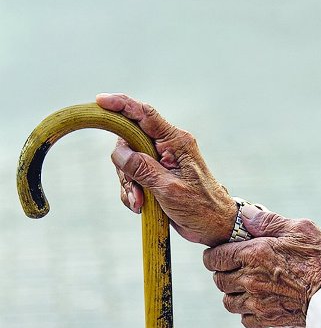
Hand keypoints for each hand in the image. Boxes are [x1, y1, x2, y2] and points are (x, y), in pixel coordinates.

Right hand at [96, 93, 236, 246]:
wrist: (213, 226)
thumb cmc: (200, 207)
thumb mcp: (169, 189)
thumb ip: (143, 169)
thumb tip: (119, 152)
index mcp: (176, 142)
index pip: (145, 114)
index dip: (122, 105)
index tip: (100, 101)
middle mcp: (167, 147)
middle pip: (130, 142)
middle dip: (124, 167)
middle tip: (133, 190)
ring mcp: (160, 162)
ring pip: (128, 162)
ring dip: (128, 184)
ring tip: (139, 203)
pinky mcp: (156, 176)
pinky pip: (133, 178)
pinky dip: (132, 193)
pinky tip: (140, 206)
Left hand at [203, 205, 320, 327]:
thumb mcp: (299, 230)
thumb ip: (268, 221)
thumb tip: (244, 213)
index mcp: (254, 254)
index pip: (215, 257)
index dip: (213, 255)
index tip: (218, 254)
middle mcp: (250, 280)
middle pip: (218, 280)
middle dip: (222, 273)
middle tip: (233, 268)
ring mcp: (257, 302)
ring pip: (228, 302)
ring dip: (232, 294)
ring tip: (244, 287)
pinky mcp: (267, 319)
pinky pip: (244, 319)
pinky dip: (246, 313)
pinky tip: (256, 303)